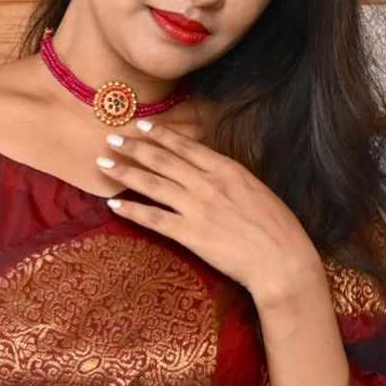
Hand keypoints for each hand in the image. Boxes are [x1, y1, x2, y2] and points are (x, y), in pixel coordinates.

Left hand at [97, 119, 323, 309]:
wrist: (282, 260)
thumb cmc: (277, 228)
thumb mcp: (257, 190)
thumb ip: (231, 179)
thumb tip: (211, 171)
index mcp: (227, 170)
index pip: (187, 147)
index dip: (162, 135)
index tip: (143, 125)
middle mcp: (208, 184)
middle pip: (163, 160)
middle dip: (134, 147)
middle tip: (112, 137)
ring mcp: (197, 208)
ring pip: (152, 184)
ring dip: (125, 172)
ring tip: (103, 163)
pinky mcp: (189, 234)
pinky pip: (153, 219)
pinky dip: (131, 210)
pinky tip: (113, 203)